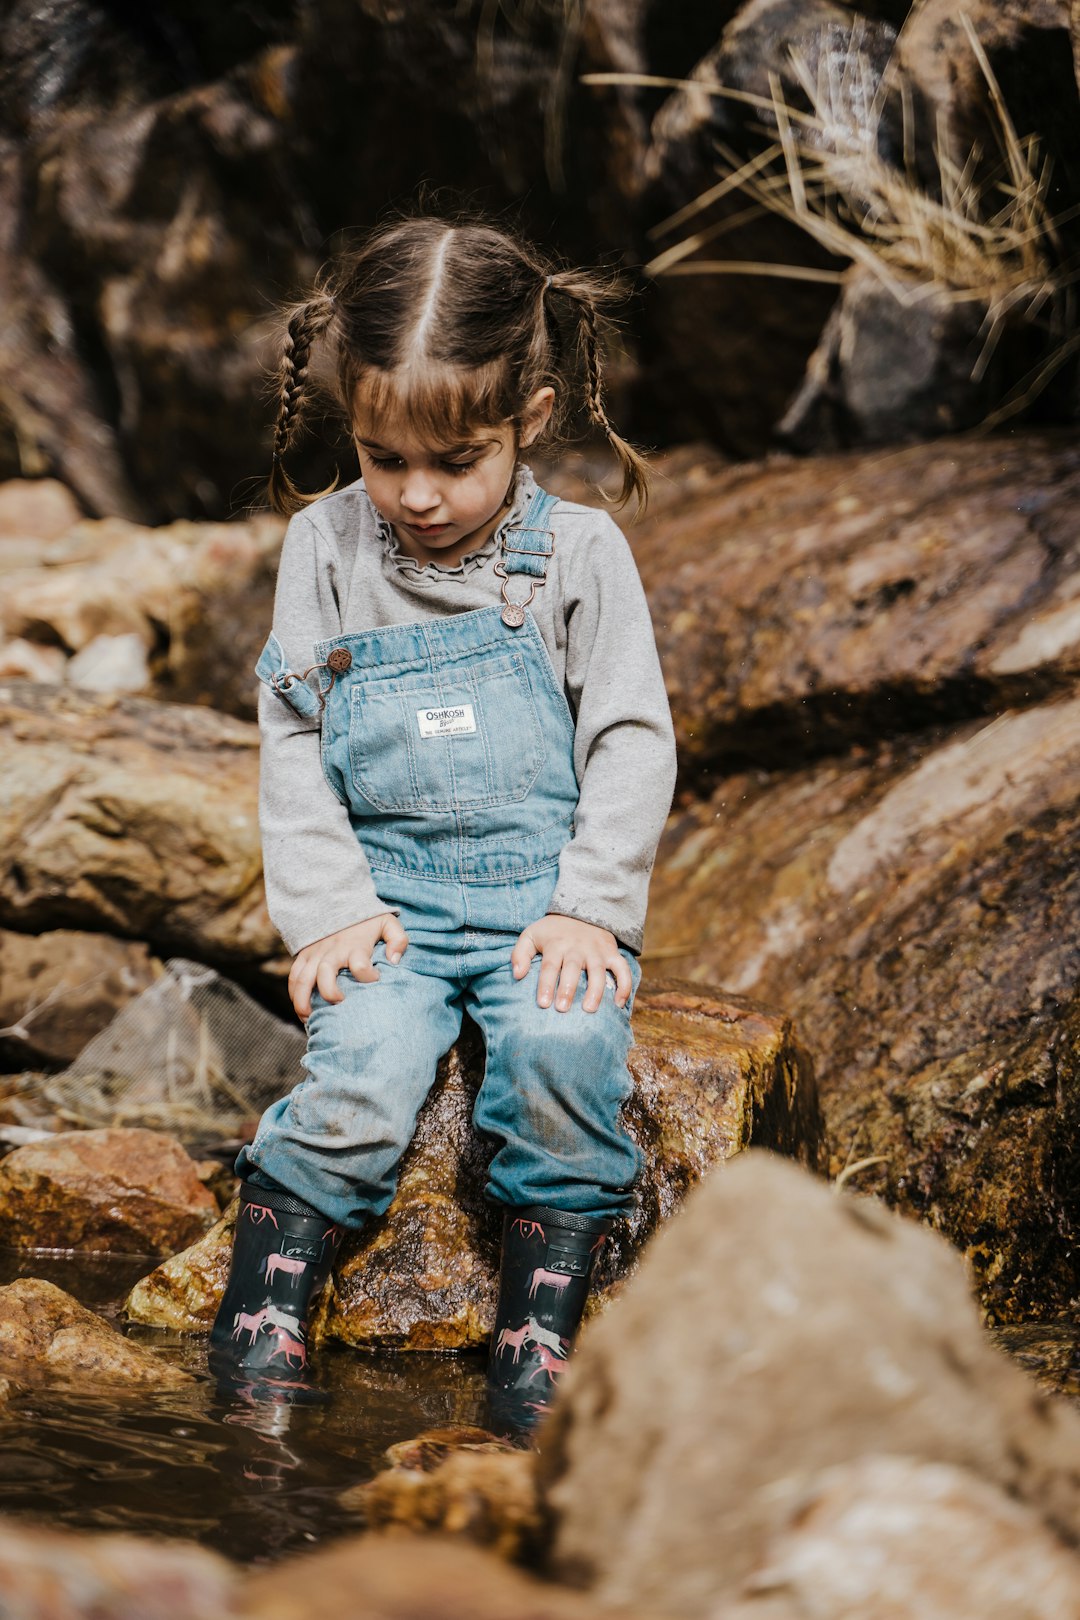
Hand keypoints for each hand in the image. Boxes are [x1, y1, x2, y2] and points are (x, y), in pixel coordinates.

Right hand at [288, 913, 407, 1019]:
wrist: (338, 903)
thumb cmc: (367, 921)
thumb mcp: (388, 924)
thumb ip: (398, 940)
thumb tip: (394, 961)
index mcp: (355, 946)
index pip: (360, 965)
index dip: (368, 975)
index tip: (375, 980)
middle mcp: (333, 951)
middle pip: (325, 974)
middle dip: (329, 993)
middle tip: (339, 1005)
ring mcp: (315, 954)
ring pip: (303, 979)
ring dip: (303, 1001)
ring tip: (309, 1019)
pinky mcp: (303, 956)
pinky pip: (294, 977)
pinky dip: (293, 994)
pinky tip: (301, 1010)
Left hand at [510, 914, 632, 1013]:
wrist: (582, 910)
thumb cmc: (552, 932)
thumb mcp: (531, 935)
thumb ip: (520, 954)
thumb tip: (517, 975)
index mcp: (556, 944)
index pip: (550, 966)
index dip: (546, 984)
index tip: (543, 1004)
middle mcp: (577, 947)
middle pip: (573, 968)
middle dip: (568, 988)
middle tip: (562, 1009)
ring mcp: (597, 951)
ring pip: (598, 971)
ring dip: (595, 990)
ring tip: (589, 1009)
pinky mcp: (612, 953)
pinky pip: (622, 969)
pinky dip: (624, 985)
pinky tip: (619, 1004)